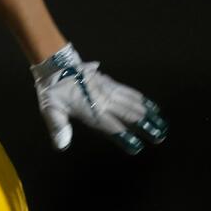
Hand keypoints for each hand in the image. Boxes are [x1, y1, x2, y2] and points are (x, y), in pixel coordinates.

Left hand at [31, 43, 167, 154]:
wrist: (55, 64)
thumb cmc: (51, 91)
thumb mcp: (50, 109)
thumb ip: (58, 127)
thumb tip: (61, 146)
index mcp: (90, 110)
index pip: (111, 127)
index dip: (124, 137)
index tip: (137, 147)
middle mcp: (103, 100)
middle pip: (128, 114)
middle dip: (144, 126)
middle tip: (160, 137)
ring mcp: (107, 89)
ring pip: (131, 102)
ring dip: (147, 113)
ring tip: (160, 123)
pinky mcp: (108, 82)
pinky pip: (127, 91)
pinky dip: (140, 98)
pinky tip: (149, 104)